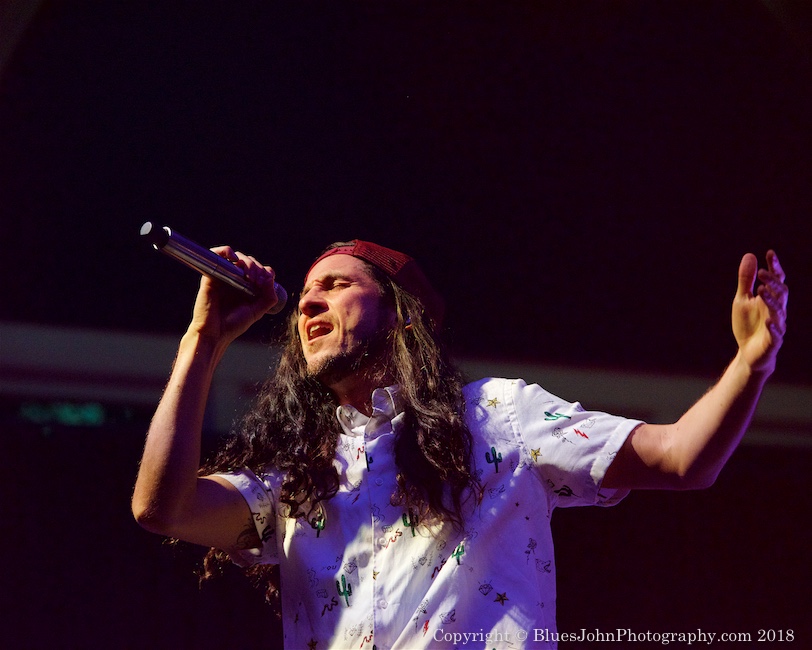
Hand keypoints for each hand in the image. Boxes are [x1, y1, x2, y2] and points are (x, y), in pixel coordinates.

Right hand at [188, 246, 280, 343]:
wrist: (213, 334)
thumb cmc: (232, 325)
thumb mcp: (256, 312)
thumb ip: (268, 298)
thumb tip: (270, 277)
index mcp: (248, 288)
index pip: (261, 271)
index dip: (265, 273)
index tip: (264, 285)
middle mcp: (236, 280)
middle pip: (251, 262)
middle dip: (257, 269)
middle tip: (256, 283)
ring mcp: (224, 276)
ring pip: (238, 257)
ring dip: (247, 263)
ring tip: (248, 277)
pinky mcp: (211, 275)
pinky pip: (218, 254)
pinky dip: (226, 251)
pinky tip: (234, 259)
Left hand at [732, 250, 787, 373]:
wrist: (748, 351)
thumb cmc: (748, 324)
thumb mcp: (742, 299)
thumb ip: (746, 280)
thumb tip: (750, 256)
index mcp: (770, 299)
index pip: (776, 280)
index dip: (775, 267)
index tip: (769, 253)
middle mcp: (776, 310)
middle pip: (781, 293)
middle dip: (773, 282)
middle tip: (762, 272)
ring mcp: (776, 325)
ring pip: (779, 312)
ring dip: (771, 301)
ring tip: (761, 290)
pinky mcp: (773, 341)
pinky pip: (776, 334)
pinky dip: (773, 327)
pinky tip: (769, 321)